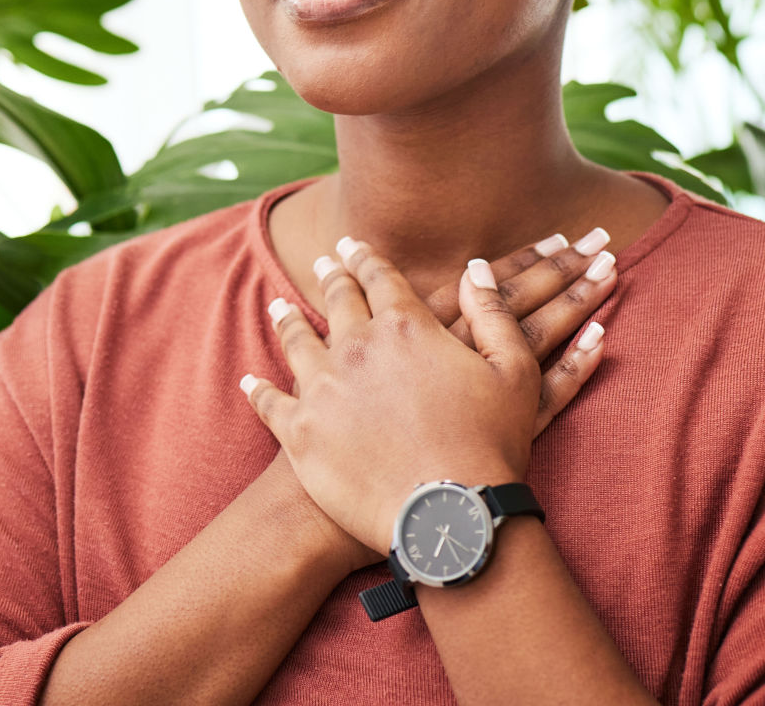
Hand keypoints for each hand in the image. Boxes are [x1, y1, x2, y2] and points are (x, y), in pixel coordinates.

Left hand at [242, 240, 611, 554]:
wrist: (447, 519)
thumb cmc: (490, 446)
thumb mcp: (514, 371)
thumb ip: (493, 313)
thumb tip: (475, 268)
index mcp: (406, 325)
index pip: (380, 278)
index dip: (366, 258)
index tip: (354, 245)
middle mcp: (357, 346)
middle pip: (337, 301)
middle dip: (331, 277)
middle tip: (324, 263)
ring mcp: (323, 388)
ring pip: (297, 342)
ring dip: (289, 321)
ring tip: (280, 308)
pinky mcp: (300, 433)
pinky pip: (271, 403)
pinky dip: (258, 391)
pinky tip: (251, 382)